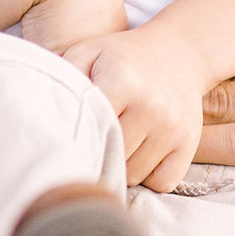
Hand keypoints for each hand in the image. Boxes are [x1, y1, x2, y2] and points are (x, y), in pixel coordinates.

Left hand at [65, 25, 208, 193]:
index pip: (90, 131)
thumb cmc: (122, 57)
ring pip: (134, 175)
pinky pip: (162, 183)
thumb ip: (63, 78)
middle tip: (92, 143)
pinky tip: (141, 153)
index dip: (76, 140)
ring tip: (118, 143)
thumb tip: (45, 116)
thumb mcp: (87, 52)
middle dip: (98, 155)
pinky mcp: (189, 143)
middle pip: (110, 158)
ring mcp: (174, 127)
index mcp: (122, 81)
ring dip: (122, 167)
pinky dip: (149, 176)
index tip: (67, 141)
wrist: (179, 52)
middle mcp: (151, 106)